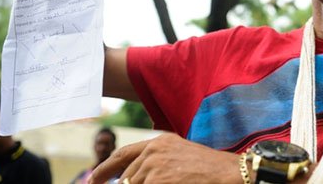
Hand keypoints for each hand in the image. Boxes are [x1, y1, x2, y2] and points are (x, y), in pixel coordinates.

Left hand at [89, 133, 242, 183]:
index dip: (105, 169)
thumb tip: (131, 178)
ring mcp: (155, 166)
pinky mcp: (159, 180)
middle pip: (128, 177)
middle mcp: (153, 150)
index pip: (122, 155)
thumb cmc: (209, 168)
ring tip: (169, 181)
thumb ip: (156, 161)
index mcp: (158, 142)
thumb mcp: (179, 155)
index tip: (93, 179)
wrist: (229, 172)